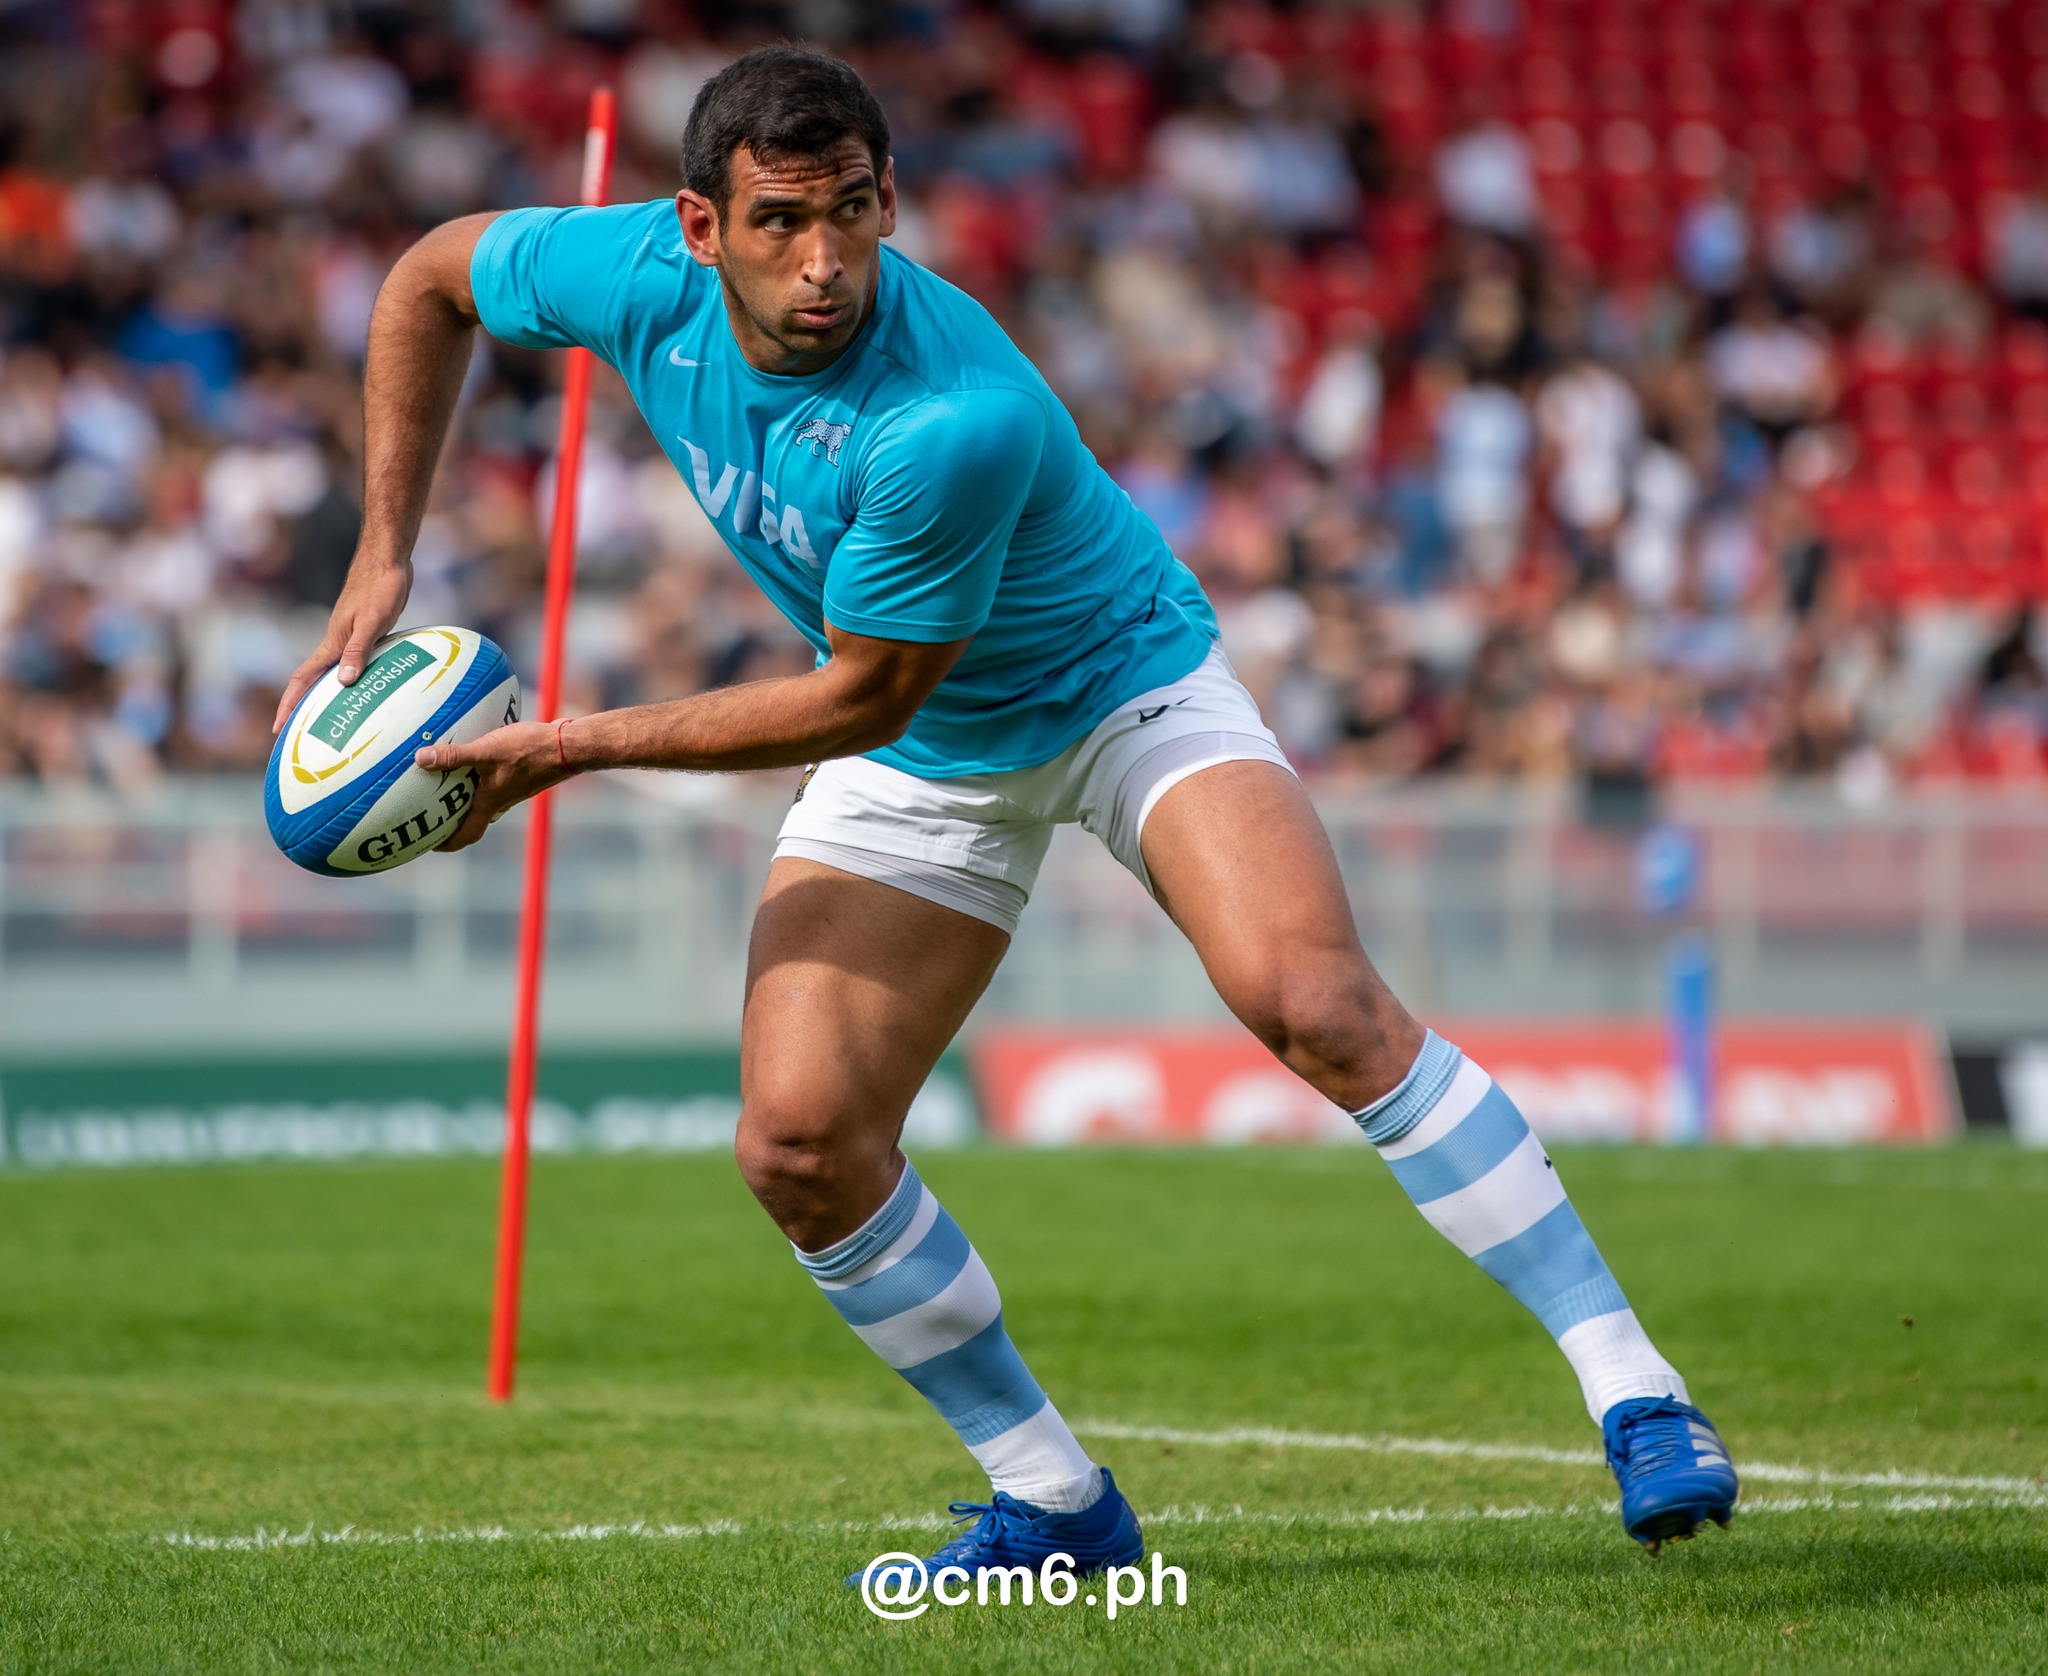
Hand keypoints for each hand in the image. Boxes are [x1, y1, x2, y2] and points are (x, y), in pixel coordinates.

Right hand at [273, 561, 413, 733]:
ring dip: (326, 693)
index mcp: (333, 642)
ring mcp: (348, 634)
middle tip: (297, 733)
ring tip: (328, 718)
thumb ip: (359, 650)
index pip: (303, 679)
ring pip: (332, 670)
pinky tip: (362, 686)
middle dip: (302, 706)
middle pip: (313, 679)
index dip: (289, 704)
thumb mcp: (373, 622)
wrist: (387, 557)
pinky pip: (352, 660)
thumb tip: (343, 683)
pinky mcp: (363, 628)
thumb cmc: (381, 586)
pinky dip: (350, 677)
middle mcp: (336, 641)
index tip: (277, 728)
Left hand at [414, 721, 575, 851]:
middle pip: (473, 818)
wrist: (569, 746)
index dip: (446, 843)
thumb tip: (420, 758)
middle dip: (452, 818)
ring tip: (446, 781)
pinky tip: (475, 756)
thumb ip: (454, 756)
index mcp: (490, 803)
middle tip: (430, 811)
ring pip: (484, 799)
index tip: (429, 843)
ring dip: (467, 796)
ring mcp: (513, 788)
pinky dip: (481, 777)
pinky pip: (495, 782)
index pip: (466, 835)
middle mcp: (501, 801)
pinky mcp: (522, 774)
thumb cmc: (530, 751)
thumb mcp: (487, 751)